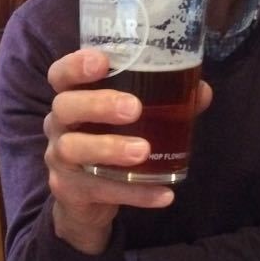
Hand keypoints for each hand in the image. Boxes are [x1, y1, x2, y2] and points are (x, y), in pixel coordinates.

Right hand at [43, 49, 211, 254]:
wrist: (83, 200)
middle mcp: (58, 125)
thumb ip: (163, 103)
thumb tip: (201, 91)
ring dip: (110, 148)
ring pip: (73, 148)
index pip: (60, 75)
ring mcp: (59, 159)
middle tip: (133, 108)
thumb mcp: (128, 121)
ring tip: (143, 151)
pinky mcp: (69, 190)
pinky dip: (134, 192)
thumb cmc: (107, 142)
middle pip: (64, 106)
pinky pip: (99, 190)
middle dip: (98, 104)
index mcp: (71, 99)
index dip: (75, 65)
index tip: (103, 61)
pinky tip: (163, 194)